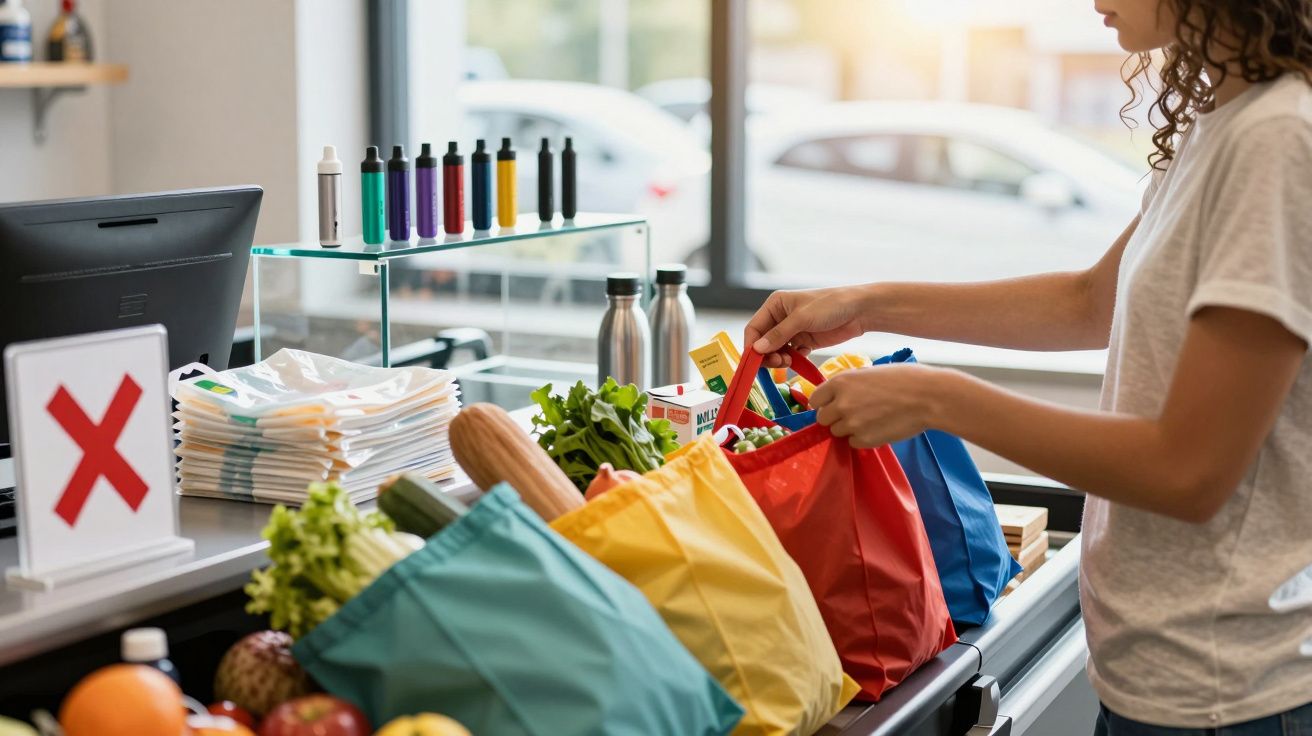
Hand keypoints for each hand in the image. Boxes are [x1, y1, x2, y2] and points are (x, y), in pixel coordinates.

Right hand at [744, 286, 868, 367]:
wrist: (859, 311)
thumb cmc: (831, 305)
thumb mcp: (801, 318)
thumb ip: (779, 334)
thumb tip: (757, 349)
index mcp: (775, 305)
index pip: (754, 328)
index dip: (752, 346)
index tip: (755, 361)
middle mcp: (780, 317)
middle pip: (762, 343)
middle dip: (767, 355)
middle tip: (779, 363)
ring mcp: (792, 331)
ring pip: (775, 351)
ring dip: (779, 359)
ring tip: (789, 361)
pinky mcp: (804, 341)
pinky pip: (790, 355)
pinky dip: (792, 360)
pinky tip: (801, 357)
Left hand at [811, 364, 945, 447]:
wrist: (928, 397)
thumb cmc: (904, 379)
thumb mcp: (868, 373)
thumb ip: (849, 386)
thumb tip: (837, 397)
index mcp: (840, 382)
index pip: (815, 399)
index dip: (823, 403)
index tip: (831, 405)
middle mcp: (840, 403)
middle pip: (823, 419)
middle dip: (834, 418)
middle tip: (853, 414)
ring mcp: (852, 423)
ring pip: (837, 432)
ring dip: (849, 429)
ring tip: (870, 420)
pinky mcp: (865, 440)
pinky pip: (854, 443)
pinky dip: (863, 439)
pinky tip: (878, 428)